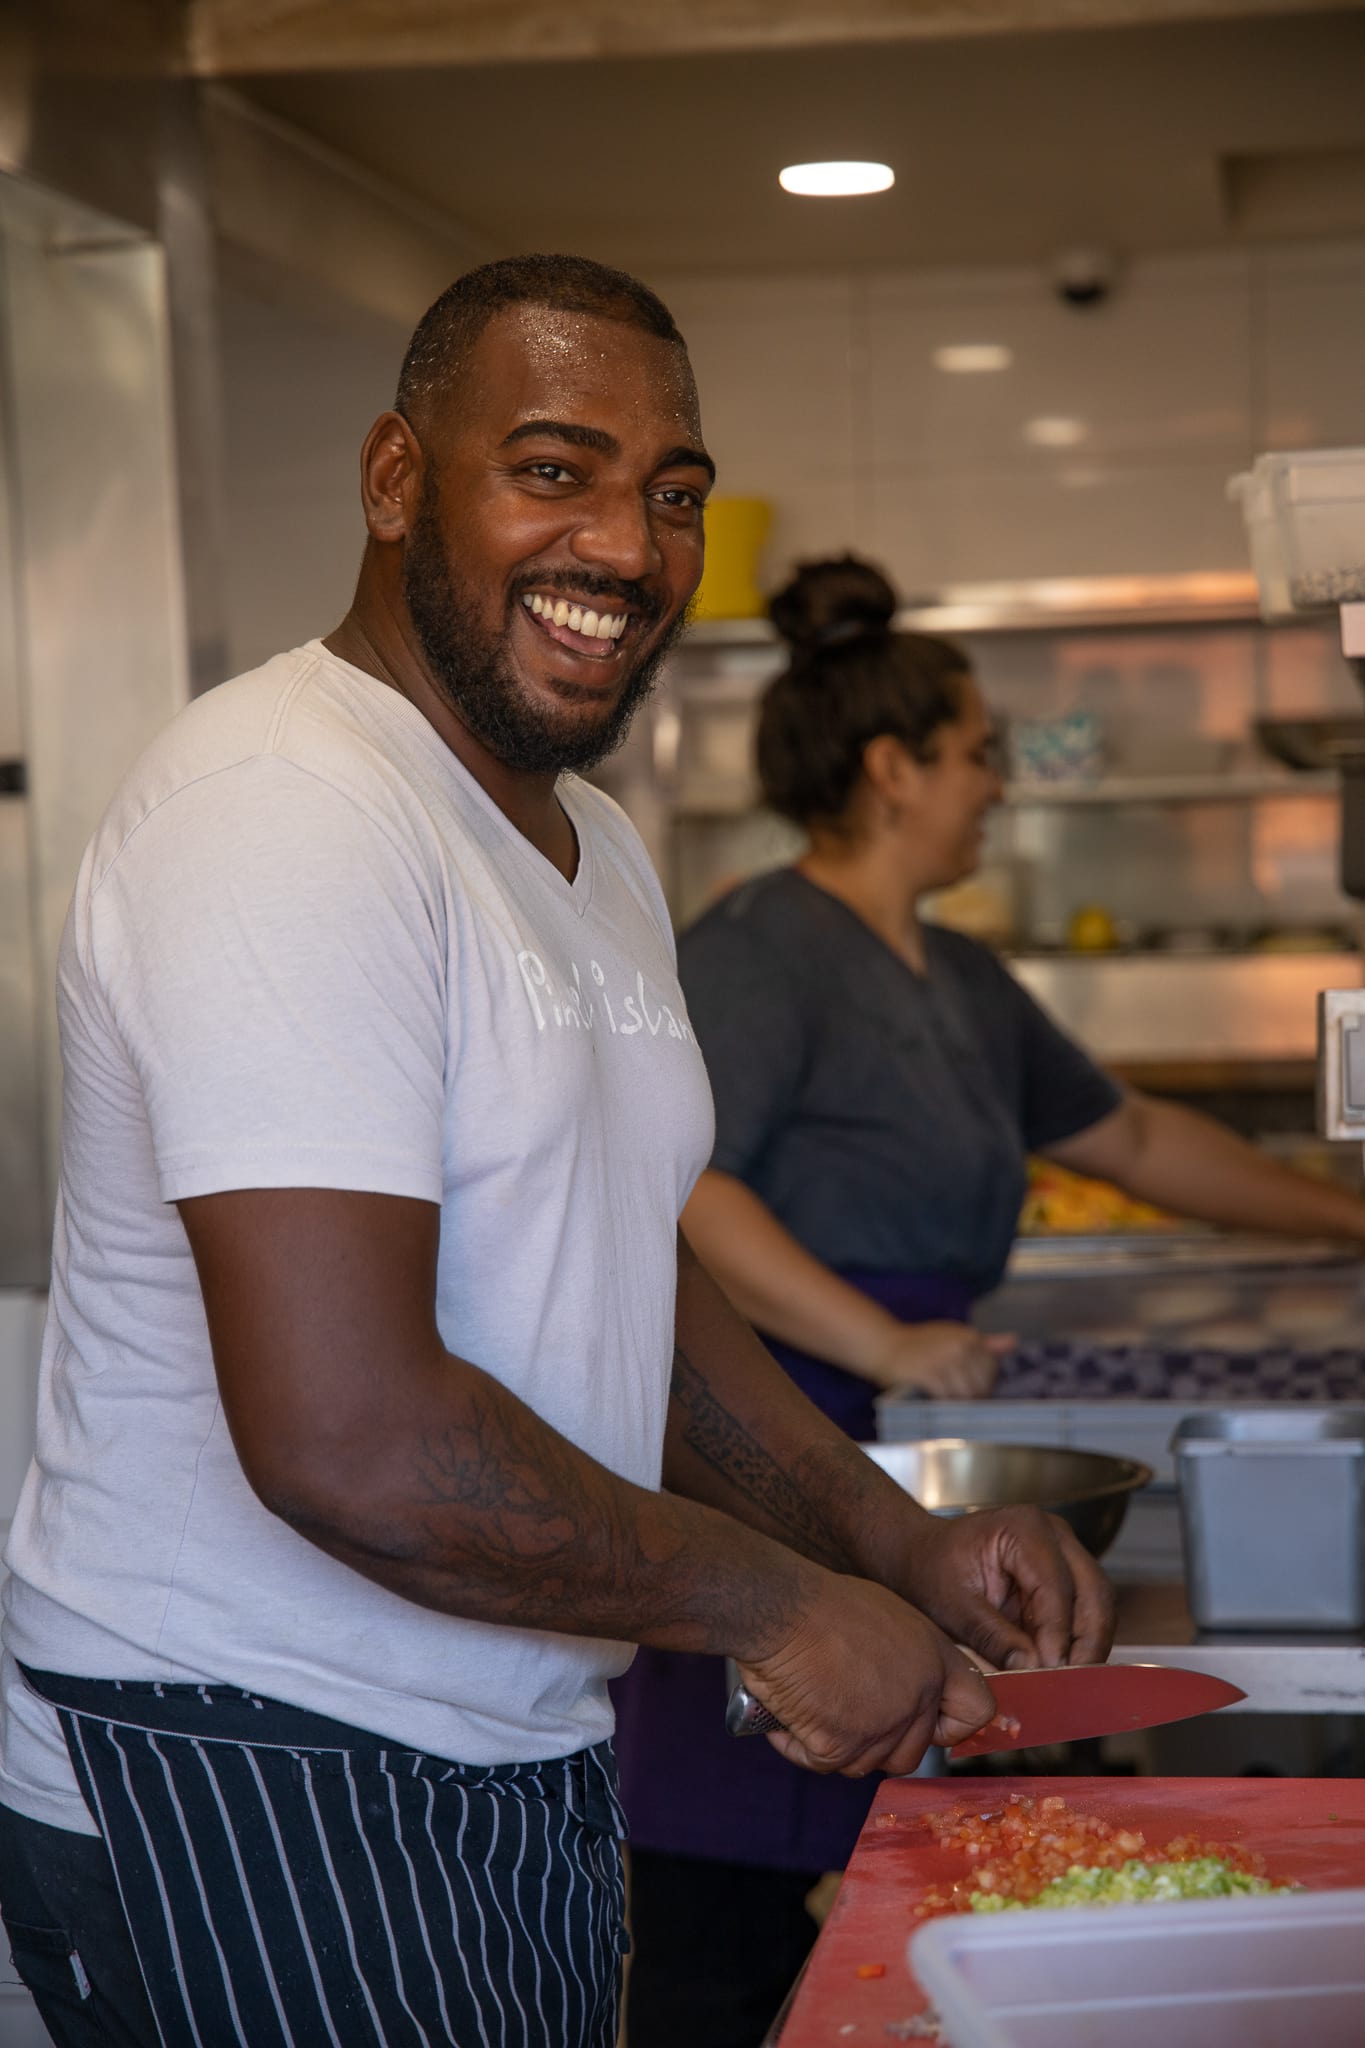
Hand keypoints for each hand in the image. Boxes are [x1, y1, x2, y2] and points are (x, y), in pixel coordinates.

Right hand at [733, 1573, 995, 1778]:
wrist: (781, 1610)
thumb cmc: (824, 1604)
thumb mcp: (891, 1617)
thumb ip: (913, 1659)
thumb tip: (911, 1688)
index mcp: (935, 1659)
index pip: (976, 1710)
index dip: (950, 1724)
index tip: (927, 1723)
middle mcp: (916, 1697)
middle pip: (911, 1754)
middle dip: (879, 1742)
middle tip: (845, 1709)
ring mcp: (880, 1726)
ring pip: (866, 1765)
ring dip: (839, 1746)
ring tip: (813, 1702)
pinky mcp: (839, 1746)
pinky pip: (824, 1764)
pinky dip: (801, 1746)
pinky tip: (788, 1716)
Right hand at [868, 1321, 1013, 1399]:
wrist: (884, 1345)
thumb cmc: (921, 1344)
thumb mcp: (954, 1337)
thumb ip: (985, 1344)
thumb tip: (1014, 1341)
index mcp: (968, 1336)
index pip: (991, 1371)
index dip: (982, 1383)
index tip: (967, 1385)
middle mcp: (959, 1346)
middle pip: (981, 1386)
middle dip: (972, 1397)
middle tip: (955, 1398)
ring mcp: (943, 1360)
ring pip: (966, 1396)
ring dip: (957, 1404)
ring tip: (946, 1402)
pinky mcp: (927, 1374)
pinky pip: (946, 1399)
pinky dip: (942, 1405)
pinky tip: (934, 1401)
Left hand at [894, 1508, 1115, 1673]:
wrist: (922, 1558)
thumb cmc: (931, 1573)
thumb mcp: (952, 1607)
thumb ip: (992, 1636)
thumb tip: (1033, 1667)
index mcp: (1024, 1529)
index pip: (1056, 1586)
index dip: (1058, 1632)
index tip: (1052, 1670)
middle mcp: (1054, 1534)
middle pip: (1093, 1592)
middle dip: (1086, 1643)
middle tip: (1070, 1684)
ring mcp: (1065, 1552)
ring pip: (1098, 1604)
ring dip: (1088, 1645)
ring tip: (1068, 1681)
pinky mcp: (1066, 1575)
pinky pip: (1087, 1611)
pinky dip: (1080, 1642)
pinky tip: (1064, 1669)